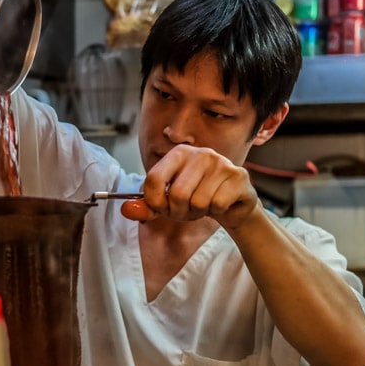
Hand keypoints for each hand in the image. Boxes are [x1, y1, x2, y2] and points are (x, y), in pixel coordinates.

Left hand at [120, 145, 260, 228]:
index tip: (162, 208)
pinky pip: (218, 203)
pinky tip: (220, 203)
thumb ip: (147, 205)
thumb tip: (126, 210)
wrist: (231, 204)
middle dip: (179, 212)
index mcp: (179, 153)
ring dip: (199, 212)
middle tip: (187, 211)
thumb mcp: (168, 202)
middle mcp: (201, 153)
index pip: (154, 178)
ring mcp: (221, 163)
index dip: (155, 201)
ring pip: (198, 201)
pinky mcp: (238, 176)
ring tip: (204, 206)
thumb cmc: (196, 198)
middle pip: (177, 194)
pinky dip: (217, 211)